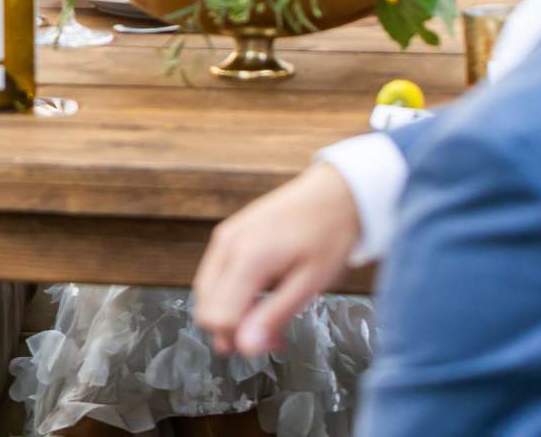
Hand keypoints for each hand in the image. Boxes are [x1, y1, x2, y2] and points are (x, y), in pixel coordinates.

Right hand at [191, 164, 361, 356]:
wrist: (335, 192)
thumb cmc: (328, 235)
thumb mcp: (310, 283)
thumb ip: (274, 315)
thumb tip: (246, 347)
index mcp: (248, 258)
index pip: (218, 316)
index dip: (239, 339)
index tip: (271, 341)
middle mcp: (227, 245)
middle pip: (205, 307)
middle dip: (232, 329)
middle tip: (272, 335)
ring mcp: (225, 236)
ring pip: (205, 292)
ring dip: (229, 313)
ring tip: (267, 317)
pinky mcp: (228, 232)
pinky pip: (214, 274)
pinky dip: (228, 293)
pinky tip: (257, 297)